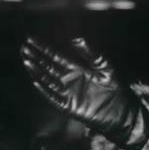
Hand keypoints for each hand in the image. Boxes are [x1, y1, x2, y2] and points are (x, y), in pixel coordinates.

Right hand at [20, 37, 148, 149]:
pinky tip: (37, 81)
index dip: (44, 48)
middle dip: (37, 57)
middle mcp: (70, 80)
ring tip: (27, 60)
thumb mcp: (105, 68)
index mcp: (77, 69)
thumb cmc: (116, 88)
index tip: (32, 39)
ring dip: (37, 71)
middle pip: (48, 66)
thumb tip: (76, 38)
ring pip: (48, 80)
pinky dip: (46, 90)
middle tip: (24, 48)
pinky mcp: (69, 106)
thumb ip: (91, 54)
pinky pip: (54, 97)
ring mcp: (68, 93)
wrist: (122, 111)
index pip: (56, 56)